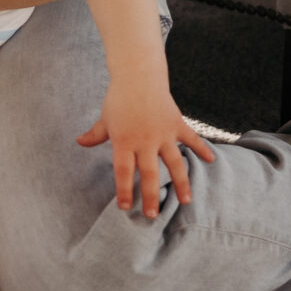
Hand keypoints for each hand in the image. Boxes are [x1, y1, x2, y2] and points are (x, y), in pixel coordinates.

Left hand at [77, 80, 215, 211]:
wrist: (138, 75)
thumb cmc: (119, 99)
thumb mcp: (105, 118)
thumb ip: (95, 134)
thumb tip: (79, 141)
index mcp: (124, 141)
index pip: (123, 171)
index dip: (124, 190)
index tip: (125, 207)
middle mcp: (145, 140)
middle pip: (149, 173)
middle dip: (151, 196)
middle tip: (152, 216)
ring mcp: (163, 133)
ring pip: (174, 163)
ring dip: (181, 183)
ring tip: (186, 202)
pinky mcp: (177, 124)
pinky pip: (191, 139)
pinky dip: (202, 149)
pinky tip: (211, 162)